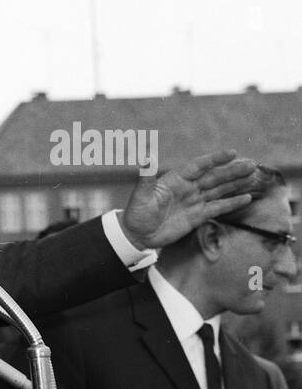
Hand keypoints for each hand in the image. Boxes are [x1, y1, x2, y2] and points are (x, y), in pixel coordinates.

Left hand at [119, 150, 257, 249]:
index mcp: (176, 179)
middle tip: (251, 164)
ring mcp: (194, 201)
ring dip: (236, 184)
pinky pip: (218, 208)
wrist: (137, 235)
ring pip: (219, 190)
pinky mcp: (198, 216)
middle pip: (214, 177)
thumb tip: (146, 158)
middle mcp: (188, 188)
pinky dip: (232, 203)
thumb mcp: (140, 196)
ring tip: (253, 177)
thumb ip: (146, 178)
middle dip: (232, 171)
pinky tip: (246, 198)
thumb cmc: (136, 213)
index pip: (199, 166)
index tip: (232, 153)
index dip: (215, 159)